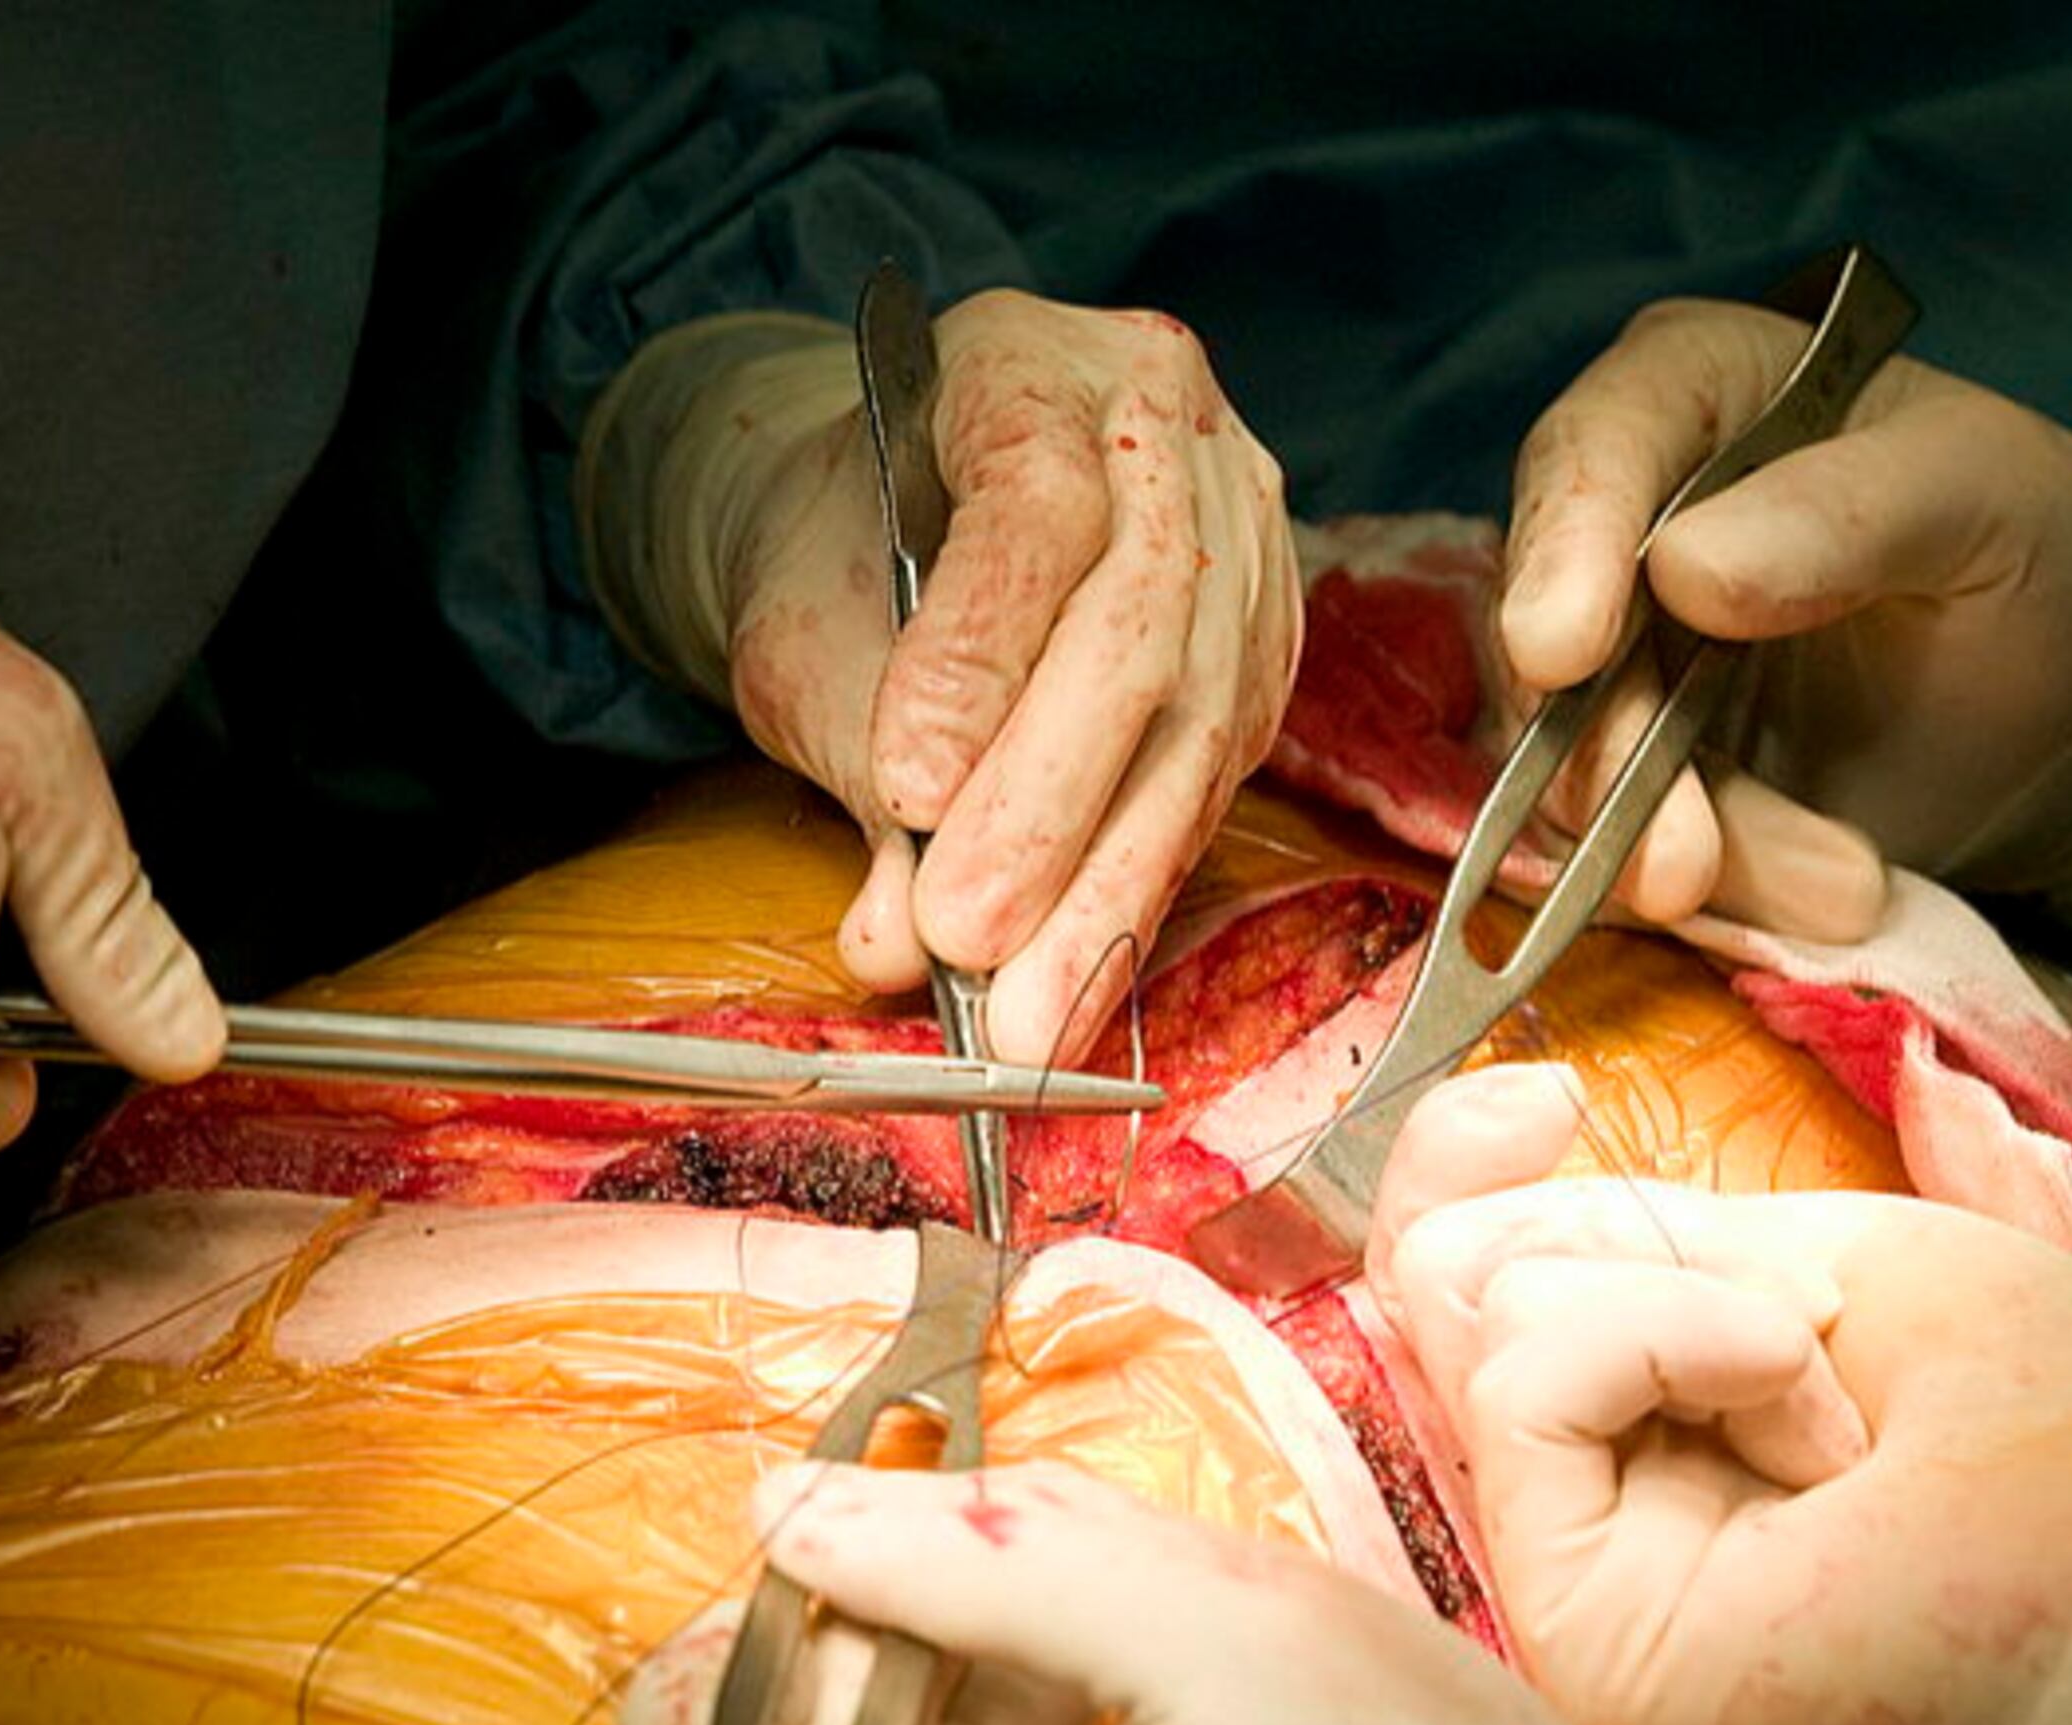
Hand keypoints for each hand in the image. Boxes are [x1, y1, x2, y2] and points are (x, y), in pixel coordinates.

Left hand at [580, 296, 1296, 1062]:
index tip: (911, 790)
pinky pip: (1222, 771)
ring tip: (1031, 1014)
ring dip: (1111, 883)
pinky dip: (1147, 886)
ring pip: (1200, 713)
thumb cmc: (844, 550)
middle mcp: (1163, 424)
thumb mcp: (806, 626)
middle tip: (968, 934)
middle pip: (1142, 620)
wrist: (896, 515)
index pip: (1034, 502)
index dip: (982, 655)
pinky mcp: (1265, 635)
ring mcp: (1240, 525)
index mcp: (1031, 363)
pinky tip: (1090, 978)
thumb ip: (851, 758)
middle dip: (1051, 804)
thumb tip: (899, 943)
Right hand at [1502, 294, 2071, 984]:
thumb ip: (1853, 511)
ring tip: (1842, 888)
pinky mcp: (1645, 784)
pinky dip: (1722, 892)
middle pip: (1544, 631)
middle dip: (1607, 755)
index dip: (1563, 547)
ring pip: (1569, 766)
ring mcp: (1626, 668)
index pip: (1593, 449)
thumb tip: (1689, 570)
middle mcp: (1631, 527)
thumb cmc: (2054, 565)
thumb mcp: (1996, 500)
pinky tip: (1836, 895)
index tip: (1565, 654)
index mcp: (1702, 397)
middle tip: (1683, 858)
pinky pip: (1622, 850)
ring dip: (1680, 847)